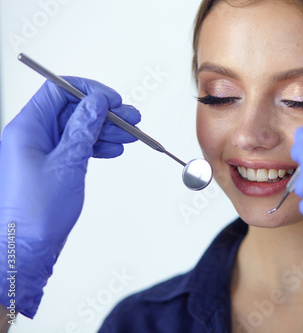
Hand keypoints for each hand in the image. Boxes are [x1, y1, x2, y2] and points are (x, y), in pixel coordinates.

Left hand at [0, 77, 139, 317]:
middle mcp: (32, 136)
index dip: (88, 91)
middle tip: (130, 119)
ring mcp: (42, 151)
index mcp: (27, 128)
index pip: (58, 91)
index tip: (112, 100)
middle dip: (103, 113)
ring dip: (104, 130)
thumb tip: (96, 102)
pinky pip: (76, 146)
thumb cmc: (36, 211)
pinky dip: (96, 146)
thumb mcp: (67, 162)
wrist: (26, 247)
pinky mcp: (51, 166)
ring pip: (78, 129)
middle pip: (73, 110)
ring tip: (129, 137)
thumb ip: (83, 128)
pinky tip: (112, 150)